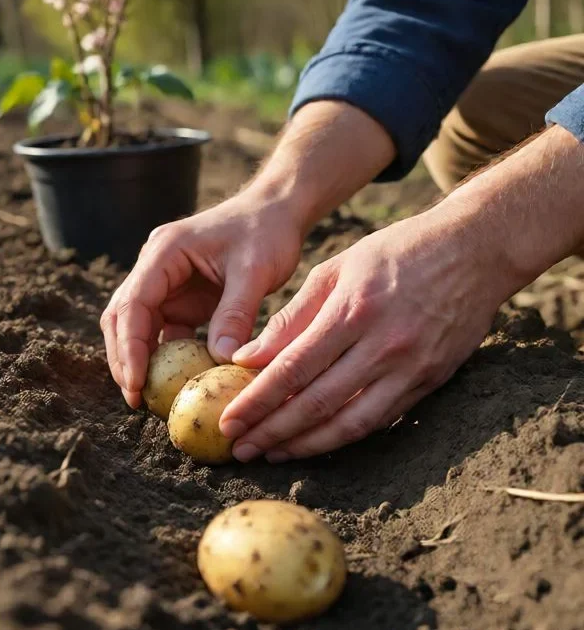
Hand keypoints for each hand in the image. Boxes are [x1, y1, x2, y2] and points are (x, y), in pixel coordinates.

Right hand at [100, 190, 305, 408]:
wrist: (276, 211)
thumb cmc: (266, 231)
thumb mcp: (255, 270)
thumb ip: (236, 314)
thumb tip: (221, 360)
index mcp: (164, 252)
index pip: (133, 303)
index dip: (130, 346)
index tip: (135, 382)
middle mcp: (155, 267)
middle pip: (122, 317)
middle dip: (124, 358)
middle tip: (134, 399)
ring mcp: (165, 283)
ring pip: (136, 326)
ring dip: (139, 360)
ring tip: (146, 398)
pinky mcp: (180, 299)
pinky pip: (163, 332)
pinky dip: (165, 358)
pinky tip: (173, 385)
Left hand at [220, 208, 517, 461]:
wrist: (475, 250)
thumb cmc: (395, 252)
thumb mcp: (335, 269)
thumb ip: (291, 317)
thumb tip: (246, 357)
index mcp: (352, 311)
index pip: (293, 369)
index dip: (257, 401)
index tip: (228, 420)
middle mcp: (383, 345)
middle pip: (317, 404)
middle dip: (272, 432)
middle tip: (240, 448)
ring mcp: (412, 368)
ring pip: (350, 424)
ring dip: (306, 446)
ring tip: (271, 454)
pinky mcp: (431, 381)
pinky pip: (381, 420)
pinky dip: (344, 437)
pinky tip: (315, 443)